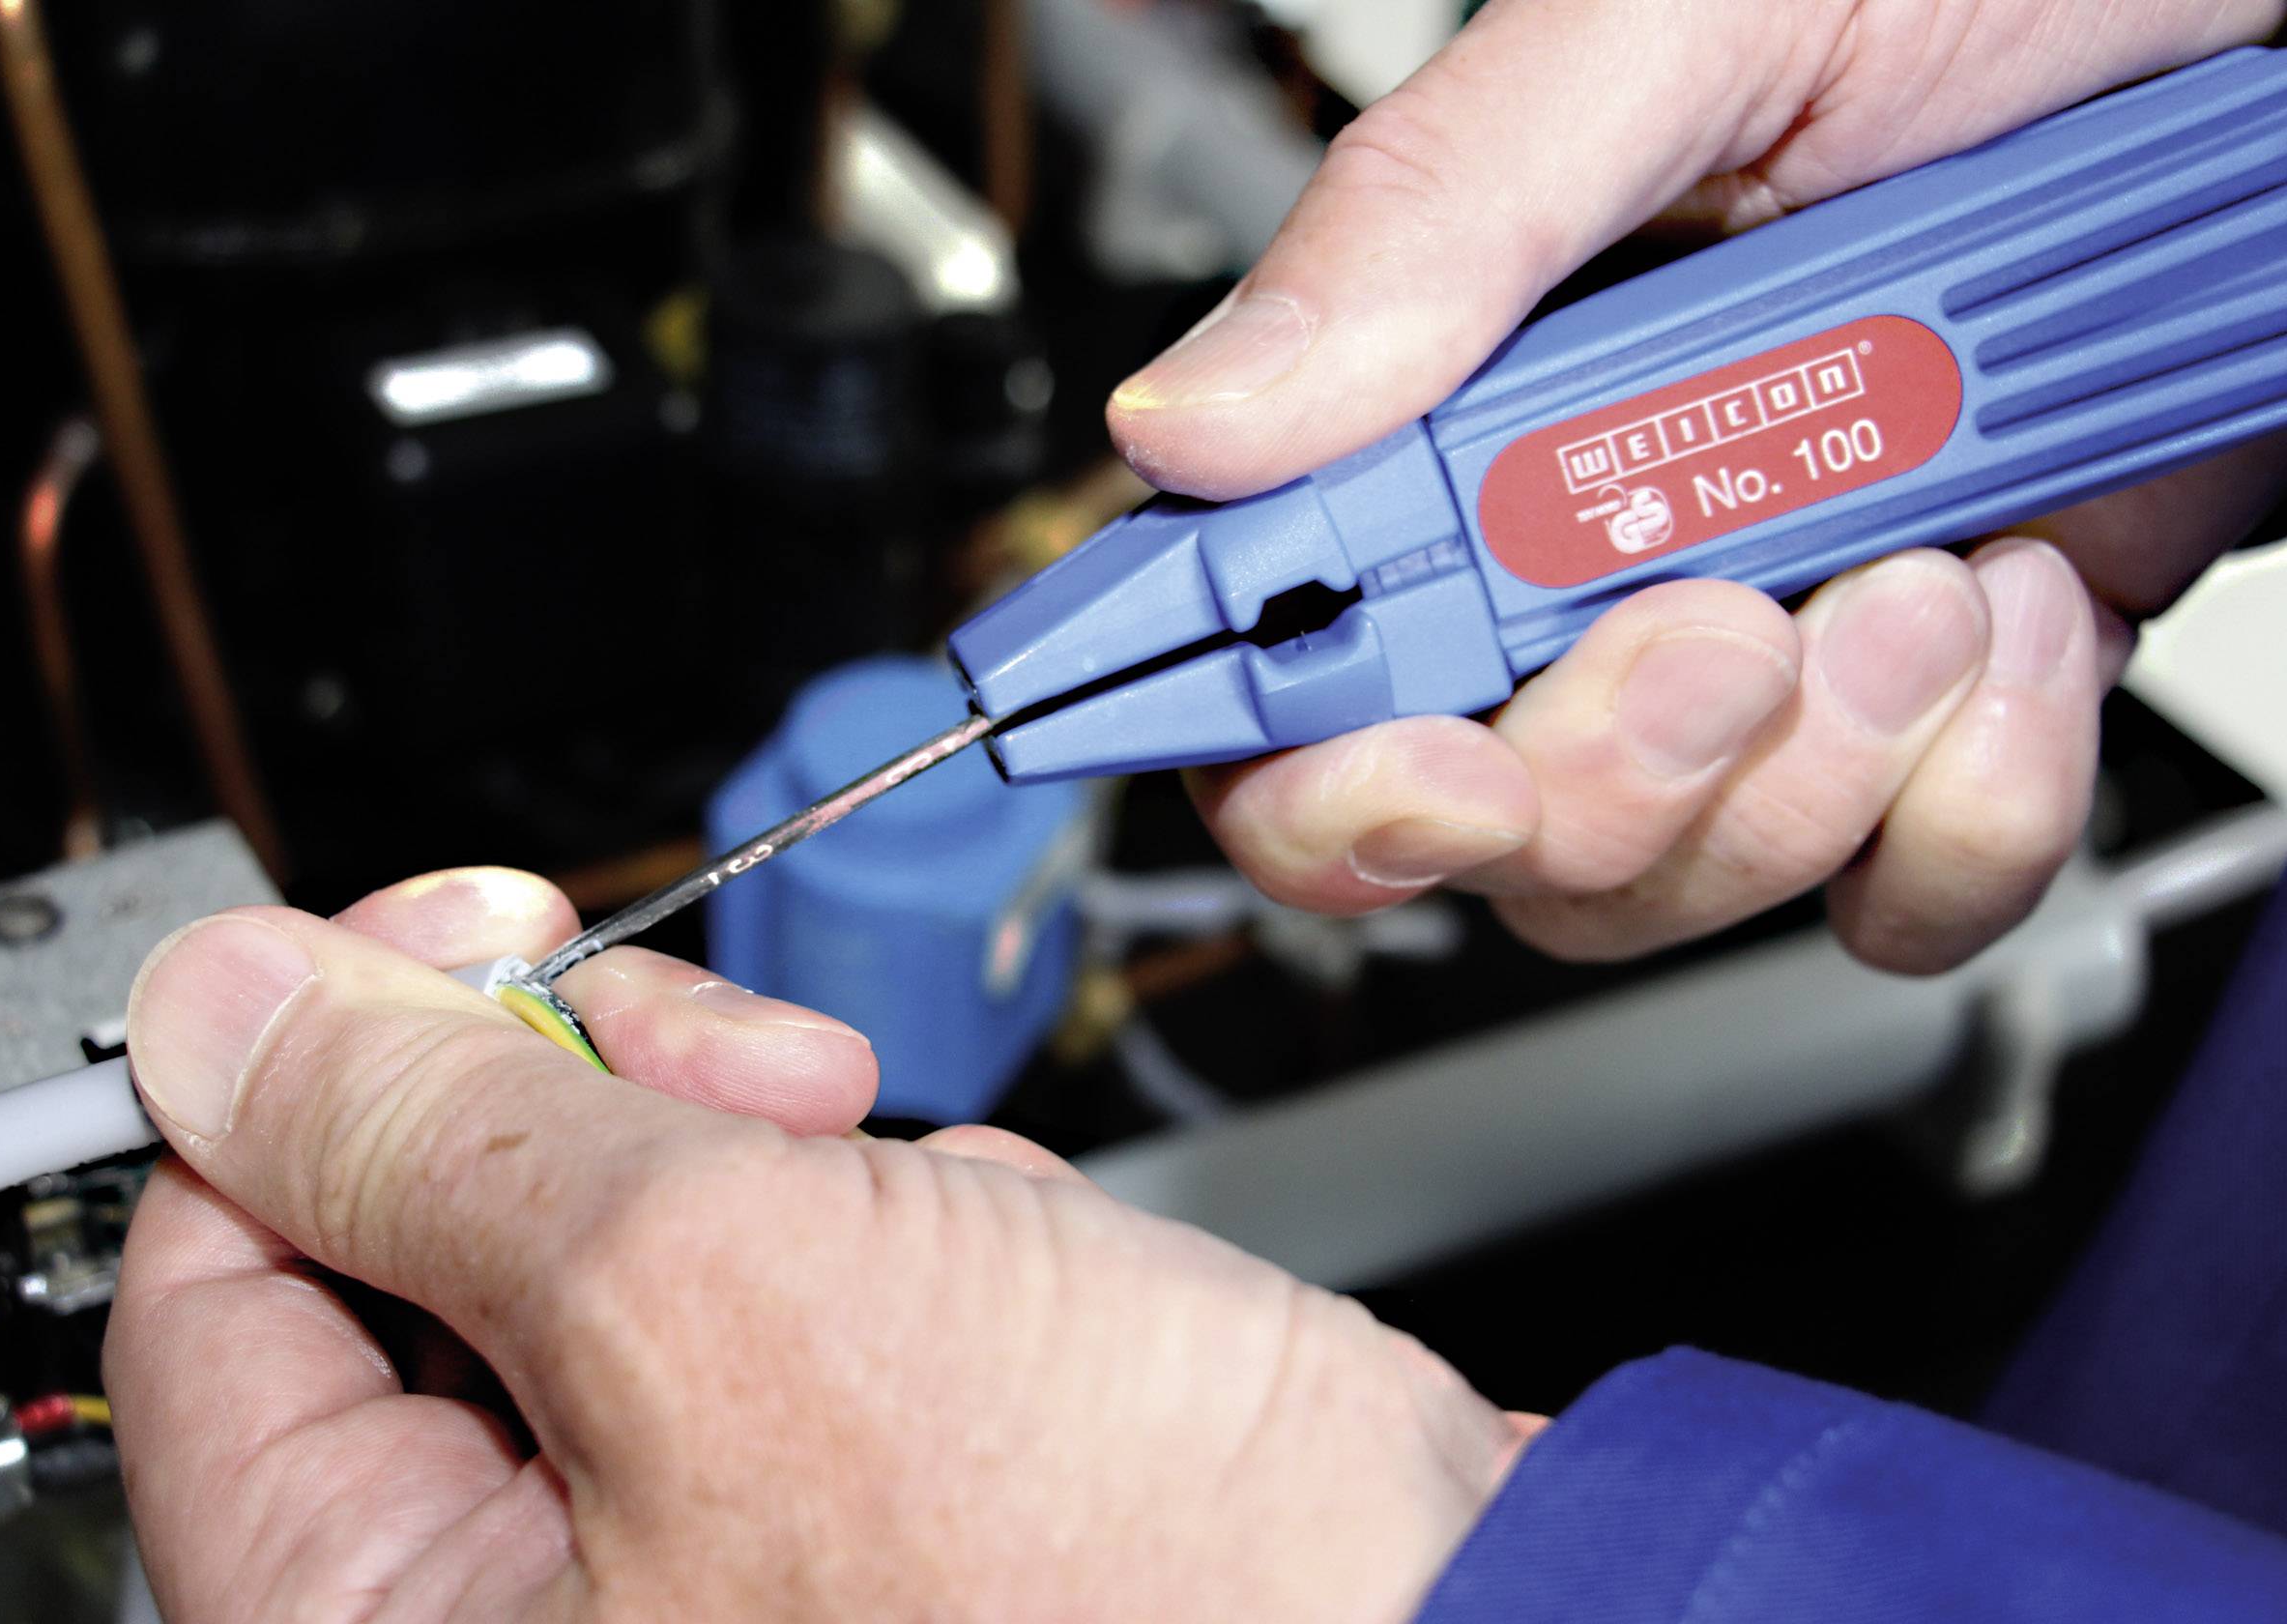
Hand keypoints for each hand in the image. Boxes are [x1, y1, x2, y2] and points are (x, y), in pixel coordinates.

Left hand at [106, 869, 1523, 1621]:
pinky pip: (769, 1294)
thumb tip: (218, 1008)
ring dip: (748, 1148)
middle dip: (587, 1091)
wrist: (1444, 1621)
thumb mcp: (714, 1291)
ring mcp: (697, 1557)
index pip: (217, 1286)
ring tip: (883, 1153)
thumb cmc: (1133, 1579)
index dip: (315, 1063)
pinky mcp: (839, 1495)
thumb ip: (432, 1128)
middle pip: (422, 1245)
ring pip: (612, 1243)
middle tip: (718, 1043)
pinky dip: (858, 1225)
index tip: (445, 936)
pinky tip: (969, 1251)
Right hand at [1112, 0, 2286, 972]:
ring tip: (1934, 562)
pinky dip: (1976, 811)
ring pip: (1685, 880)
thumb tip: (1197, 423)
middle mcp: (1594, 536)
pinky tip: (2021, 622)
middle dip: (1610, 780)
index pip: (1289, 639)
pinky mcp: (1934, 697)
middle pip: (1481, 827)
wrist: (2272, 28)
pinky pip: (1900, 891)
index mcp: (1474, 390)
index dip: (1307, 756)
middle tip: (1726, 627)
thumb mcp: (1692, 29)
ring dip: (1822, 772)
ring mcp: (1766, 630)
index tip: (1423, 768)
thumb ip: (1438, 221)